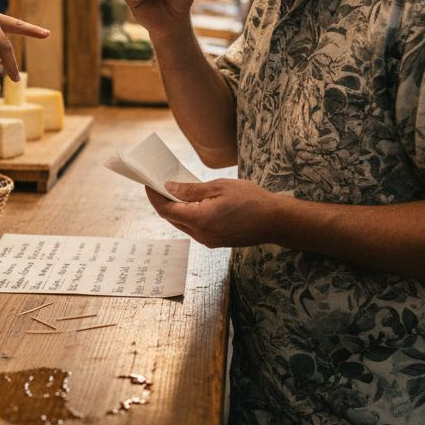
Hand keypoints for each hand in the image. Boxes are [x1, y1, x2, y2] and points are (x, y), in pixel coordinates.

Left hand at [144, 178, 279, 247]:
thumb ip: (191, 190)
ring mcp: (208, 240)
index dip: (154, 196)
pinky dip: (189, 214)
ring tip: (175, 190)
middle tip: (159, 183)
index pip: (166, 210)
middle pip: (172, 218)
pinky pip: (195, 227)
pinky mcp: (215, 241)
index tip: (148, 183)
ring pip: (183, 224)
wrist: (276, 221)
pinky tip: (193, 202)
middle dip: (163, 201)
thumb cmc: (251, 200)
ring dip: (177, 208)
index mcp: (200, 220)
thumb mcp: (219, 187)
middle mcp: (201, 235)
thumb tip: (169, 188)